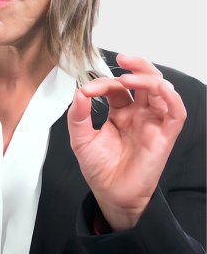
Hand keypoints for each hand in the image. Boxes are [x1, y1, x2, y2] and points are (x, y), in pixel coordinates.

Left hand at [68, 54, 186, 230]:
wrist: (111, 195)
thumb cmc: (99, 168)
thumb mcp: (81, 138)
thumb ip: (78, 114)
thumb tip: (79, 91)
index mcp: (121, 112)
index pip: (118, 87)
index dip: (103, 83)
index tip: (86, 90)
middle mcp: (139, 114)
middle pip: (145, 80)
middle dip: (136, 65)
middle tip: (122, 58)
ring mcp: (153, 123)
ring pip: (161, 89)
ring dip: (148, 77)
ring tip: (128, 77)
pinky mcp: (164, 135)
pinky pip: (176, 111)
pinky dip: (169, 95)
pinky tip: (157, 88)